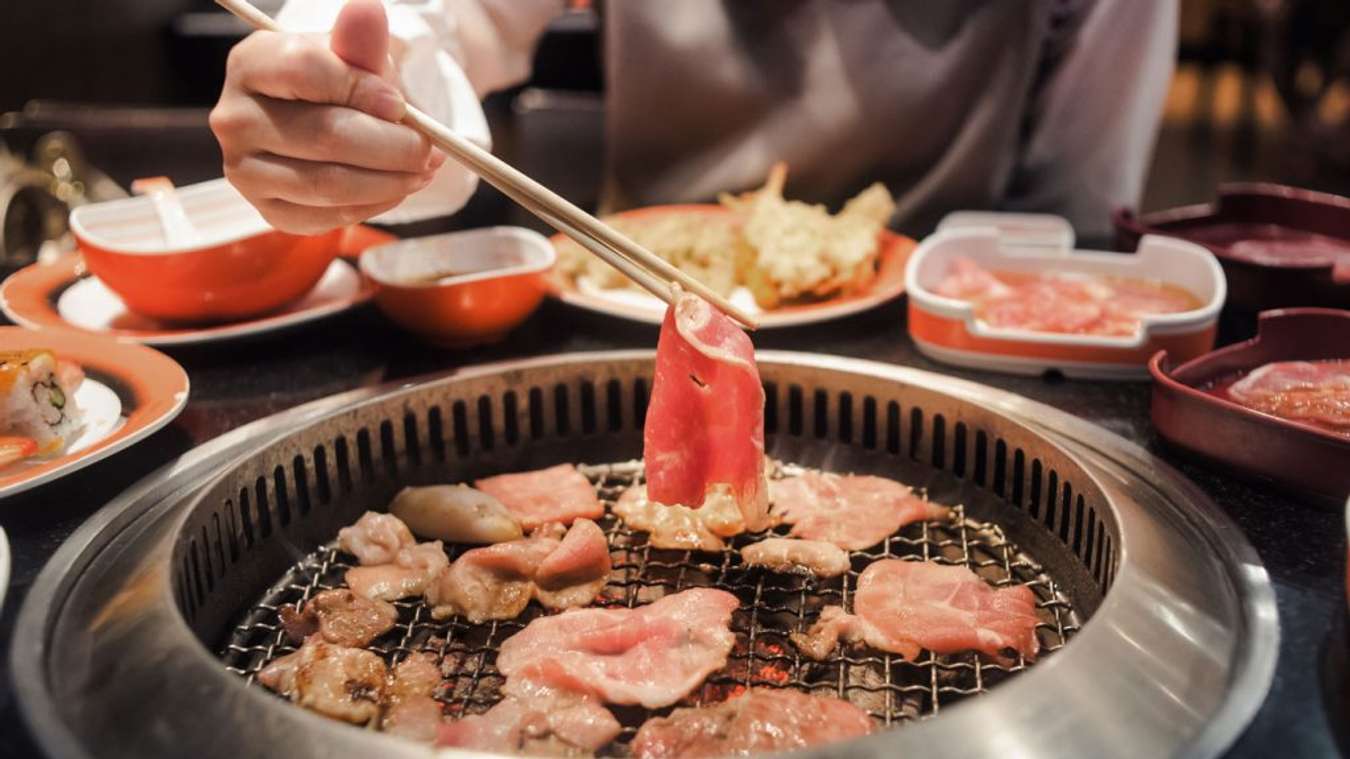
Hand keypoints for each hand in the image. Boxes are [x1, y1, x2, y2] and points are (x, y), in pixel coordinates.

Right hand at [210, 0, 444, 233]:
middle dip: (391, 145)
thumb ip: (359, 41)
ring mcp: (245, 170)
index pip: (305, 72)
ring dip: (390, 180)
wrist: (319, 122)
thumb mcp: (351, 56)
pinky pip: (328, 216)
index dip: (362, 89)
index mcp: (250, 64)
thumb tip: (368, 11)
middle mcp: (235, 118)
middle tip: (428, 148)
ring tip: (423, 169)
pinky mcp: (266, 210)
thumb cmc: (336, 84)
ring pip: (329, 183)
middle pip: (325, 135)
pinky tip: (395, 187)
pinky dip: (373, 204)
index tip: (400, 104)